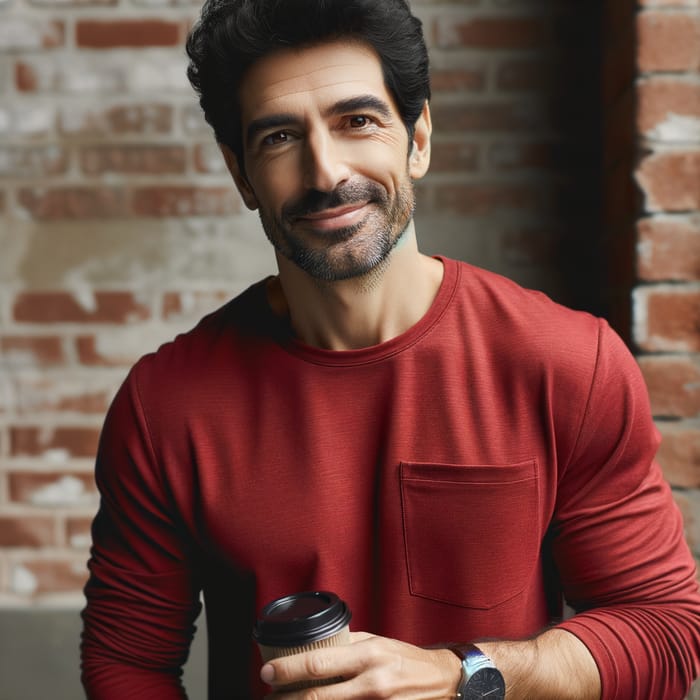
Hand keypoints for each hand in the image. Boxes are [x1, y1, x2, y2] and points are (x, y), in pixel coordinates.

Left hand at [261, 631, 460, 698]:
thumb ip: (346, 645)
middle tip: (267, 695)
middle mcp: (371, 683)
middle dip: (286, 698)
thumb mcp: (376, 642)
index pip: (319, 664)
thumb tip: (314, 645)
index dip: (288, 670)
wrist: (441, 681)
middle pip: (317, 696)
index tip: (267, 671)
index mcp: (367, 655)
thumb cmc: (404, 659)